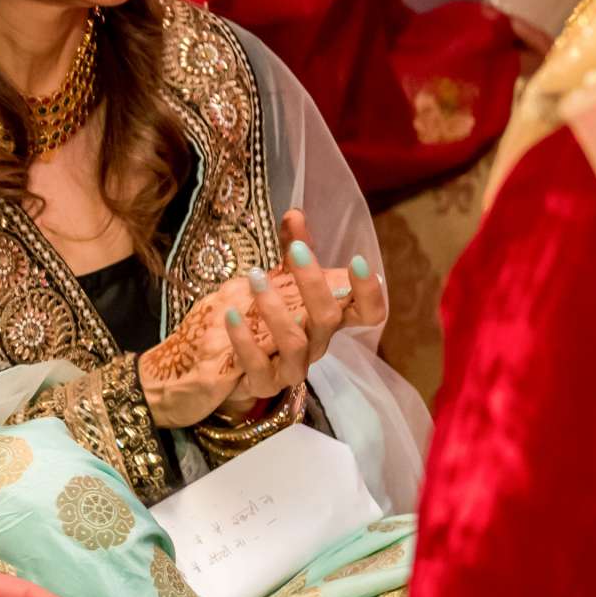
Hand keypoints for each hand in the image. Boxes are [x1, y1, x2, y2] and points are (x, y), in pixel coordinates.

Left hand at [137, 212, 384, 426]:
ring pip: (297, 342)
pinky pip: (259, 364)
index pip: (368, 313)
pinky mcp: (264, 384)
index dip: (369, 291)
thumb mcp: (278, 283)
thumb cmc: (262, 323)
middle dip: (314, 283)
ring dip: (276, 308)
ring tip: (254, 278)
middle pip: (329, 317)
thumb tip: (294, 212)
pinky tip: (229, 314)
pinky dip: (245, 338)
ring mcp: (292, 368)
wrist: (226, 372)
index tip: (359, 260)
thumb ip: (289, 251)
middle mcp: (317, 345)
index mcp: (326, 321)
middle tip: (295, 252)